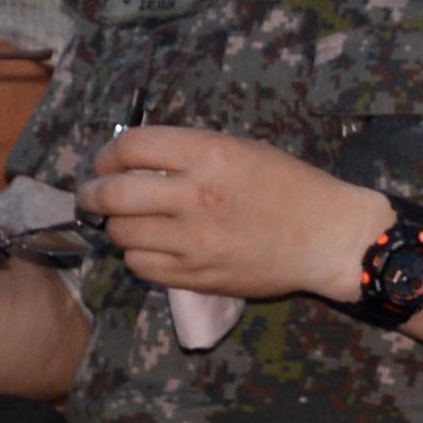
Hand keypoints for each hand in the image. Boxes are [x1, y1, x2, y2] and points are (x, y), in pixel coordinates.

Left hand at [77, 128, 389, 300]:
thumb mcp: (245, 151)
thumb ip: (191, 153)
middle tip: (94, 195)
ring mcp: (193, 241)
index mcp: (212, 156)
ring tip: (132, 222)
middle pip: (113, 194)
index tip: (109, 163)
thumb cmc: (292, 187)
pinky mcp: (195, 276)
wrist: (329, 237)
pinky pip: (140, 266)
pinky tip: (155, 247)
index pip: (131, 147)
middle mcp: (196, 197)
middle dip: (92, 194)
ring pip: (121, 233)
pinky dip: (139, 255)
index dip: (109, 154)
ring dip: (119, 225)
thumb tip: (136, 161)